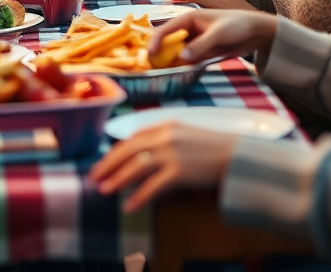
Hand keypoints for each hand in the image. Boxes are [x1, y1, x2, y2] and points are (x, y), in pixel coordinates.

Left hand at [89, 123, 237, 211]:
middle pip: (128, 149)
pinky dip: (139, 196)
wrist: (237, 155)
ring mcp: (171, 153)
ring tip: (104, 190)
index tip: (104, 161)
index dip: (116, 150)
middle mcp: (164, 135)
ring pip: (136, 166)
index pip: (133, 137)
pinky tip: (130, 206)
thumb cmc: (213, 147)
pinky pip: (153, 186)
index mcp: (165, 124)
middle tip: (93, 176)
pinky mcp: (179, 171)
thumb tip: (144, 155)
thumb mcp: (185, 134)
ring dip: (117, 179)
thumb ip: (165, 140)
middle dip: (108, 164)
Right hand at [148, 9, 278, 65]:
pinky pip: (189, 60)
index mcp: (189, 19)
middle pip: (169, 42)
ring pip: (178, 52)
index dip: (156, 41)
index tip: (149, 54)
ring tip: (163, 74)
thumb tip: (181, 57)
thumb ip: (201, 45)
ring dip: (171, 62)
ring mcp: (195, 41)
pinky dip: (183, 66)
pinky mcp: (202, 51)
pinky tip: (179, 73)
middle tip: (153, 68)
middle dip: (160, 54)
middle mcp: (189, 30)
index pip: (166, 29)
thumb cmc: (236, 25)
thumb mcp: (218, 34)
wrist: (255, 31)